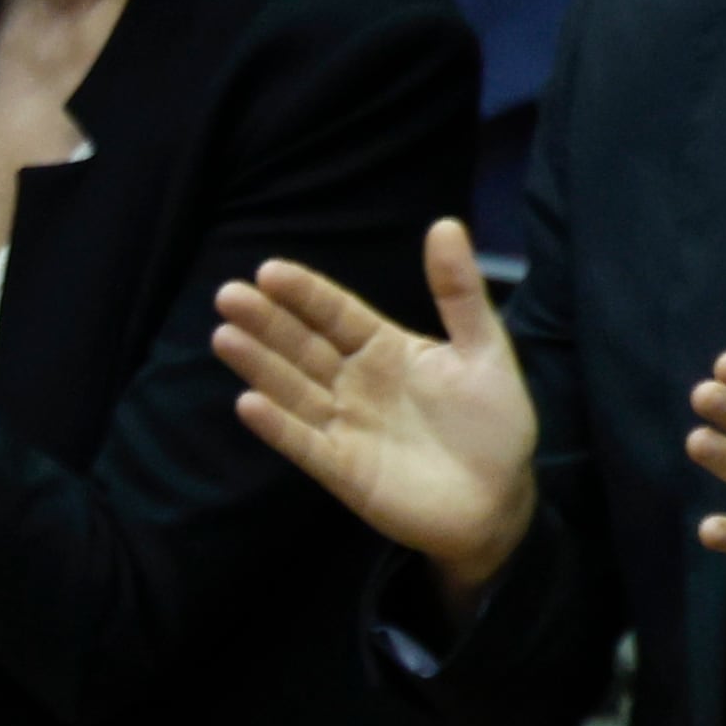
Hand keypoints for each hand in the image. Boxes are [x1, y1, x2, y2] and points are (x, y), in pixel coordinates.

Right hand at [212, 220, 540, 605]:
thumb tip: (446, 224)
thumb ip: (461, 293)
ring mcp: (345, 426)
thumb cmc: (495, 424)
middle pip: (303, 345)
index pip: (336, 313)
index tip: (270, 271)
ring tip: (225, 336)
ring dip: (259, 365)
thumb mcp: (485, 350)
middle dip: (266, 321)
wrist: (501, 501)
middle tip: (229, 295)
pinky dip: (278, 426)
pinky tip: (249, 404)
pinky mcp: (342, 470)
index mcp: (385, 348)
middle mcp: (356, 383)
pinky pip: (304, 444)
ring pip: (294, 388)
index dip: (304, 293)